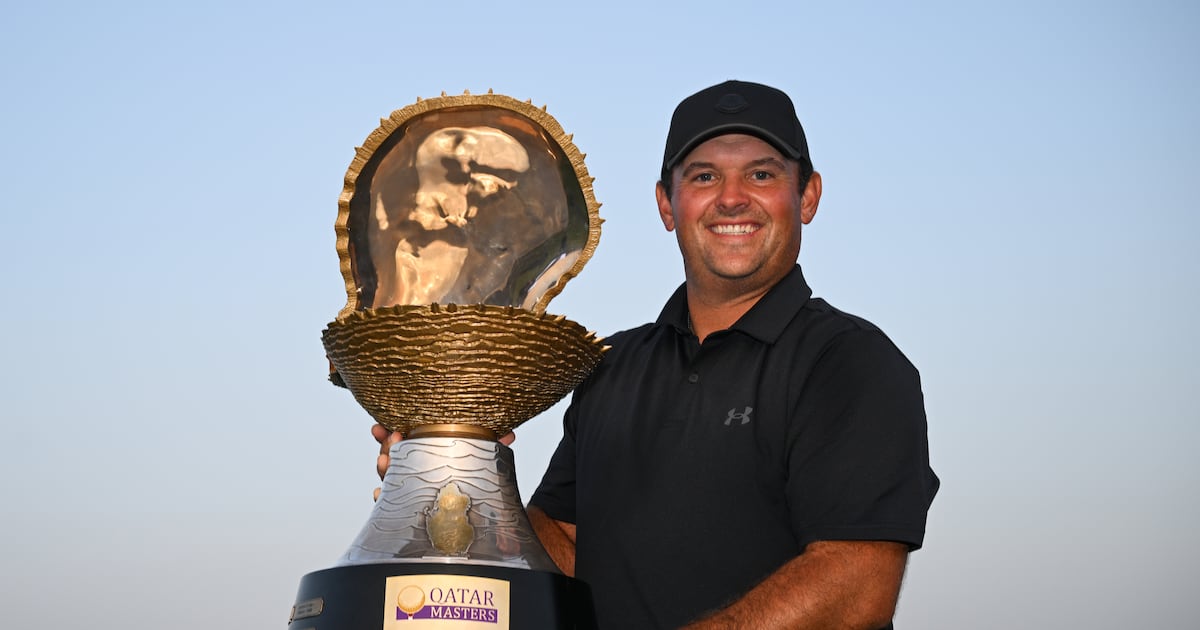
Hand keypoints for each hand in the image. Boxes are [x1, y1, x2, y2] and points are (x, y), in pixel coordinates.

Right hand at [371, 423, 514, 500]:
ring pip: (390, 477)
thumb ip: (490, 447)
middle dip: (387, 446)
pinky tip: (379, 492)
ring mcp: (410, 491)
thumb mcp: (479, 461)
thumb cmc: (471, 482)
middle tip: (393, 437)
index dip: (388, 434)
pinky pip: (390, 504)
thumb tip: (509, 434)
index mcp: (426, 455)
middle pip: (392, 457)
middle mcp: (413, 472)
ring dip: (385, 466)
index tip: (379, 426)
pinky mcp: (411, 510)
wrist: (477, 516)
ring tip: (384, 461)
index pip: (403, 442)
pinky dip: (382, 497)